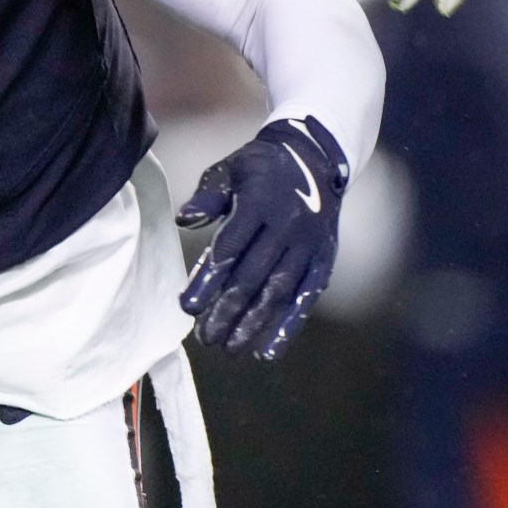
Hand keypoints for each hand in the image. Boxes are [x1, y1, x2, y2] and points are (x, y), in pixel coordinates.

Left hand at [176, 118, 346, 360]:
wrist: (313, 158)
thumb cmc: (258, 168)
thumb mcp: (230, 169)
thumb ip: (208, 196)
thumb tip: (183, 219)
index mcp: (259, 203)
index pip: (230, 248)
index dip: (208, 280)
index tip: (188, 307)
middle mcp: (287, 226)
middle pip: (253, 277)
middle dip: (227, 310)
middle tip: (206, 338)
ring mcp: (309, 245)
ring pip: (279, 292)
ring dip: (254, 324)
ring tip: (230, 348)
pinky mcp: (324, 259)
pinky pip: (306, 297)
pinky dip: (289, 325)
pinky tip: (269, 349)